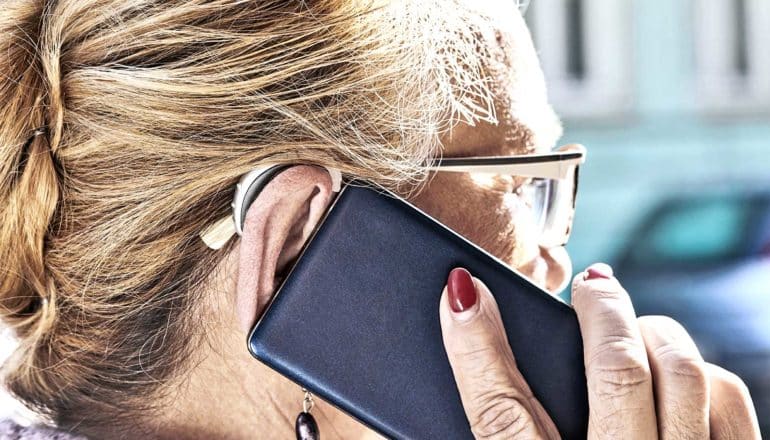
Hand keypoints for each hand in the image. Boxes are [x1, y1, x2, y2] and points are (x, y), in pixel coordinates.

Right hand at [439, 264, 760, 438]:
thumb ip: (498, 431)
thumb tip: (453, 381)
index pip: (500, 413)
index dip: (474, 344)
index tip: (461, 291)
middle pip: (615, 372)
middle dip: (600, 310)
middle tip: (590, 287)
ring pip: (684, 375)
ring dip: (653, 332)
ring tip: (631, 321)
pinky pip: (727, 401)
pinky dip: (698, 369)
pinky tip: (673, 366)